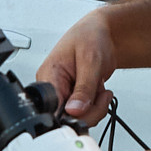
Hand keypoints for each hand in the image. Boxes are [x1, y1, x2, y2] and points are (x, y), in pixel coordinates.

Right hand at [37, 10, 117, 125]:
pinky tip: (99, 91)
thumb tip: (75, 111)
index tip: (87, 105)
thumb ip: (84, 88)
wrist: (101, 33)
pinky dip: (97, 105)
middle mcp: (54, 87)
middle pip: (67, 117)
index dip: (71, 114)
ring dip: (95, 107)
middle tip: (100, 95)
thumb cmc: (90, 36)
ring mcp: (64, 94)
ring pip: (79, 117)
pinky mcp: (74, 97)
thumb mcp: (90, 60)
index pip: (53, 109)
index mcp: (49, 76)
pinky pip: (85, 113)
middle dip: (90, 110)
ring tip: (99, 89)